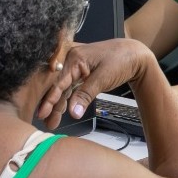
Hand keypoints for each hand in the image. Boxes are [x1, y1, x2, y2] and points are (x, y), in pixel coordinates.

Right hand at [36, 39, 155, 127]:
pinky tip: (61, 111)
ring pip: (64, 89)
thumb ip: (86, 95)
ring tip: (51, 122)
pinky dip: (67, 99)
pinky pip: (71, 88)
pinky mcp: (81, 73)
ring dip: (58, 105)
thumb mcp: (103, 78)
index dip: (50, 99)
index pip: (59, 82)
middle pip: (58, 86)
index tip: (42, 112)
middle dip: (50, 104)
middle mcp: (72, 60)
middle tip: (43, 121)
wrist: (135, 55)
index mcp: (75, 58)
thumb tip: (73, 112)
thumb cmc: (121, 60)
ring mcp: (76, 67)